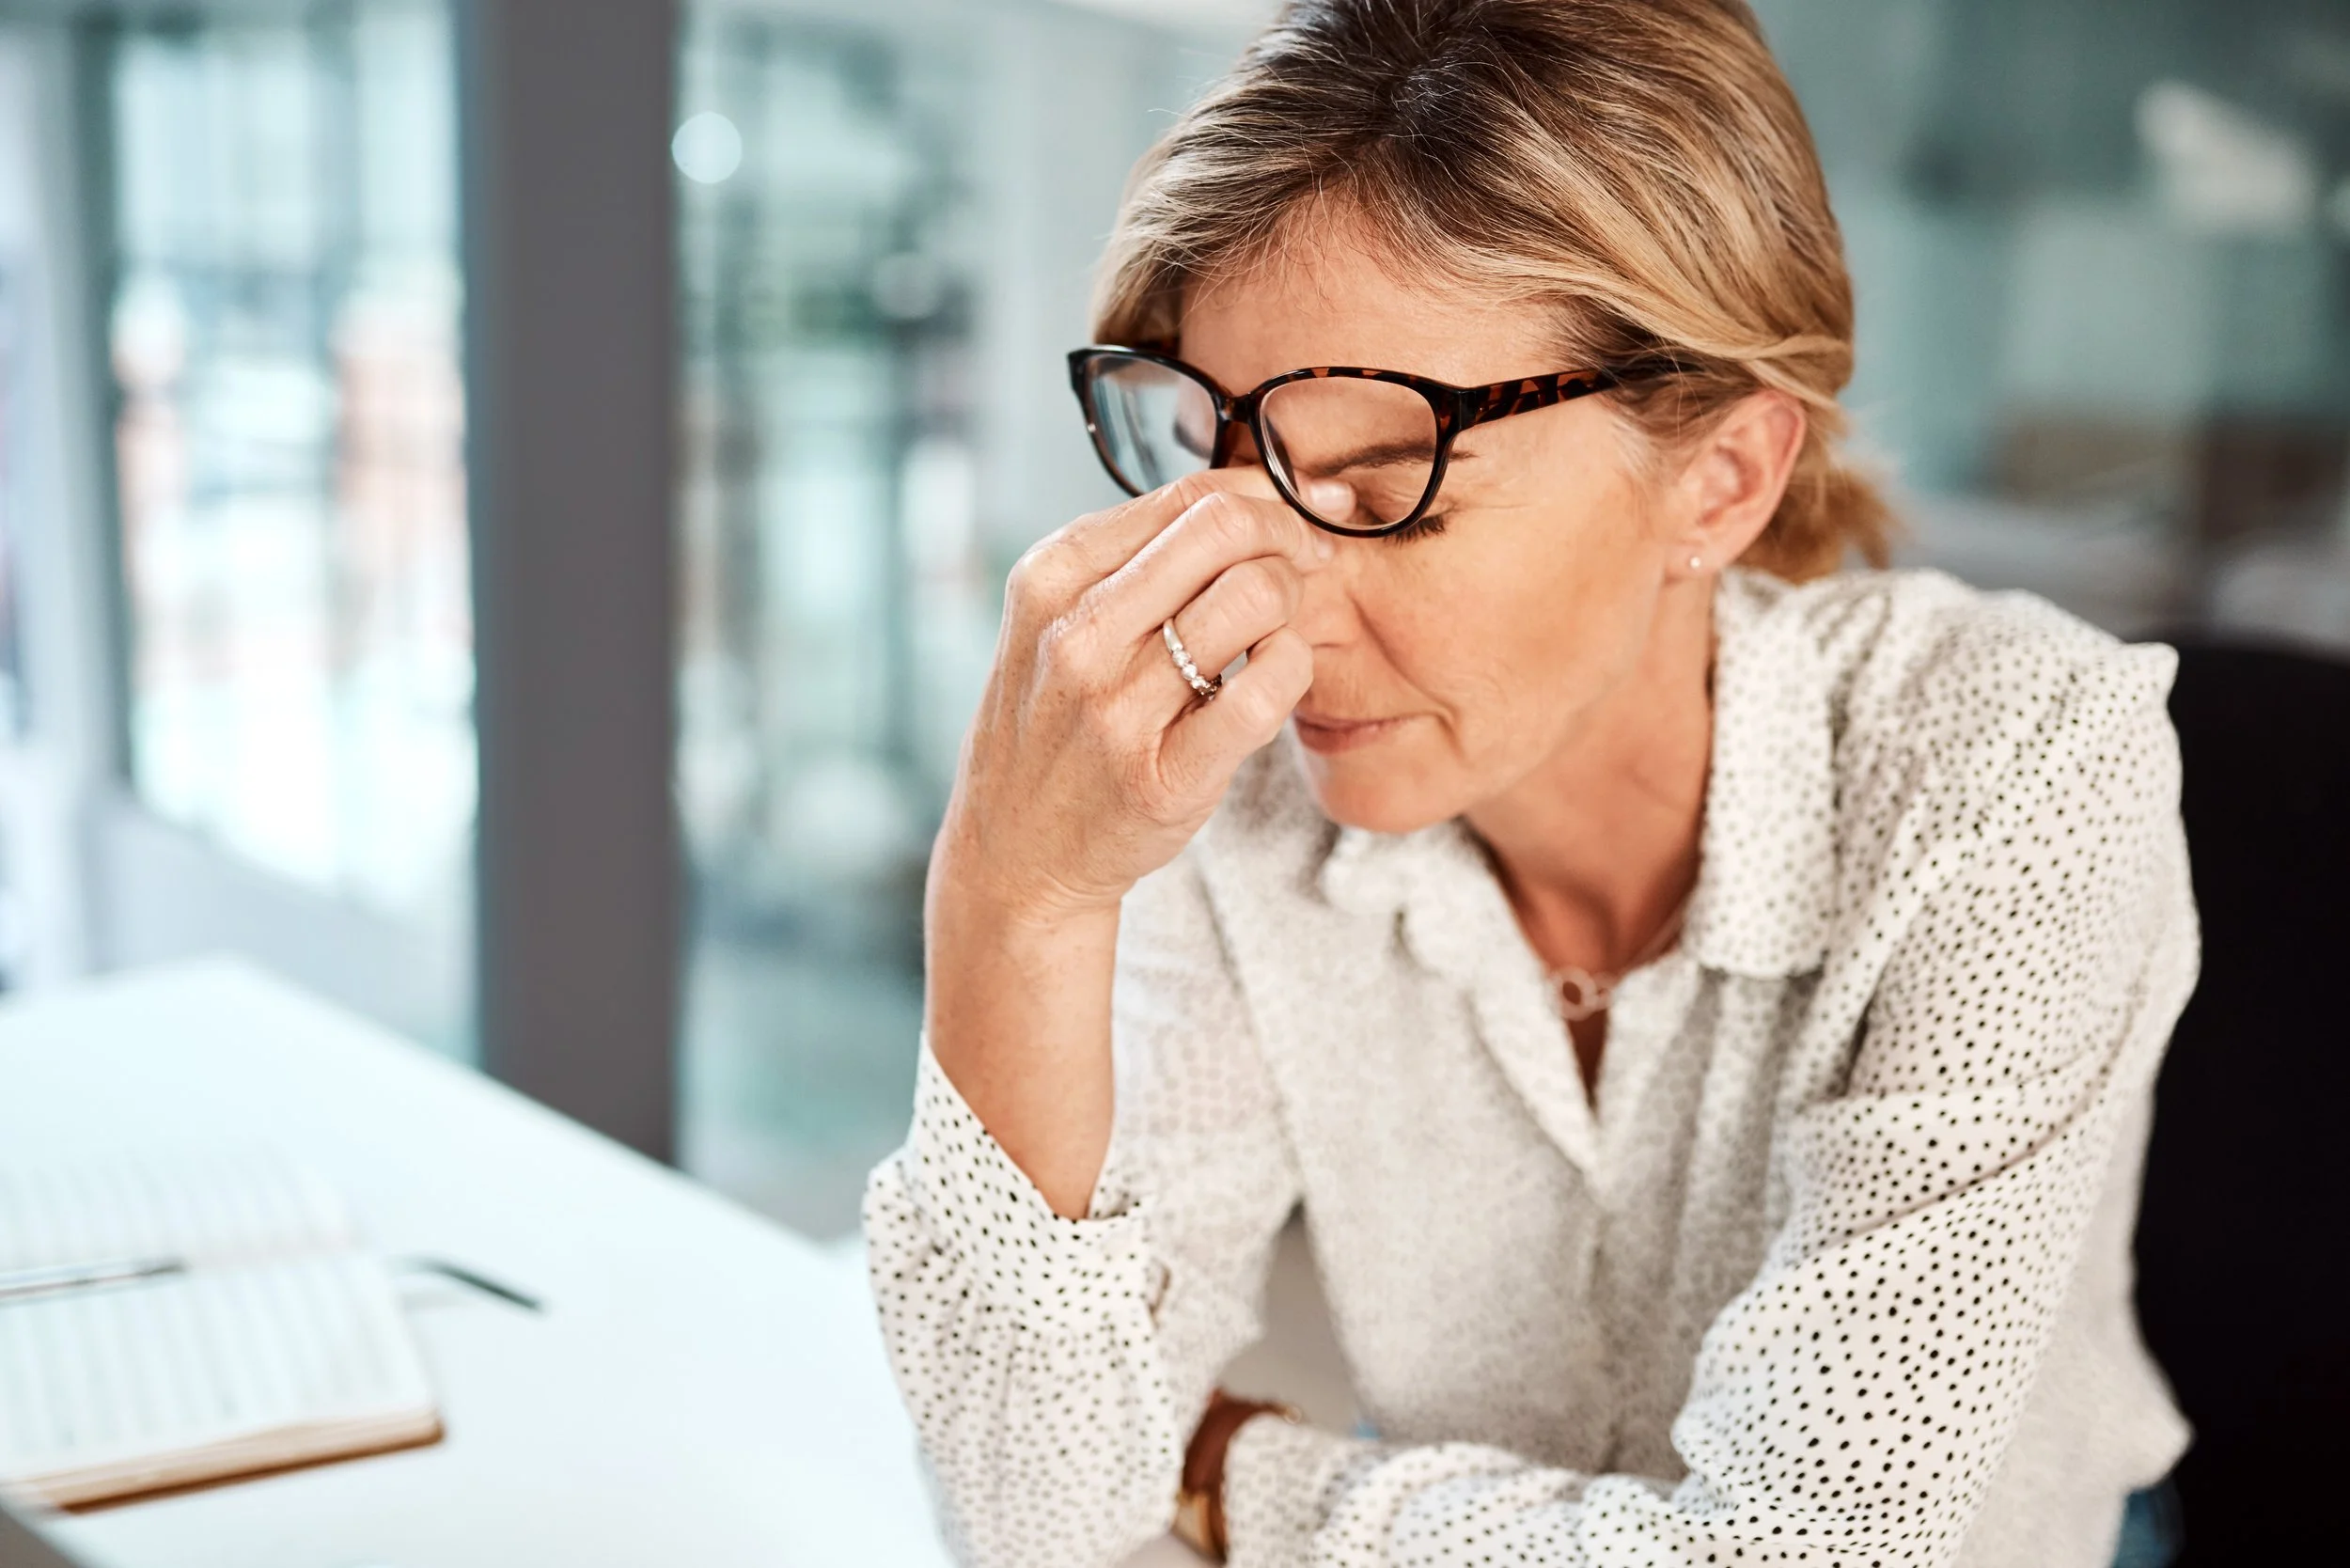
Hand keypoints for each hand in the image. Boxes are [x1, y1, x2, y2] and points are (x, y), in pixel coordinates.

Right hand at [932, 467, 1327, 928]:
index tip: (1297, 518)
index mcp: (1052, 577)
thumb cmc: (1058, 724)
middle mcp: (1078, 633)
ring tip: (1275, 629)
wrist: (1018, 852)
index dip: (1264, 496)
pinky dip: (1293, 669)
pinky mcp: (1164, 774)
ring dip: (1292, 603)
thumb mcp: (1060, 621)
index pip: (1187, 494)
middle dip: (1288, 536)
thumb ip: (1139, 558)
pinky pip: (1266, 691)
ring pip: (1255, 597)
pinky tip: (1276, 676)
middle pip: (1226, 529)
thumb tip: (1256, 496)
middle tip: (1304, 565)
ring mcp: (1118, 707)